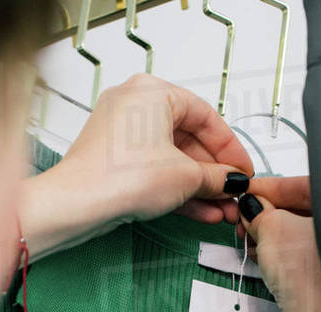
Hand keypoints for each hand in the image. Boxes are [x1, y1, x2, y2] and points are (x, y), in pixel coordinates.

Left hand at [20, 75, 253, 262]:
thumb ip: (217, 177)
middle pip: (189, 139)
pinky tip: (201, 211)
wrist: (77, 204)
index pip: (206, 117)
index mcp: (153, 91)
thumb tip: (231, 181)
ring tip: (221, 209)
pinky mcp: (114, 159)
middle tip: (233, 194)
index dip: (231, 148)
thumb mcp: (185, 177)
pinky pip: (155, 169)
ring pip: (173, 159)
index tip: (243, 170)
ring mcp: (121, 132)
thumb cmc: (119, 177)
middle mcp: (135, 104)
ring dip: (199, 187)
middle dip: (214, 174)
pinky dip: (177, 188)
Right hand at [235, 189, 320, 311]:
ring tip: (249, 238)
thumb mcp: (272, 229)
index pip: (302, 185)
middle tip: (245, 216)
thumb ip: (259, 210)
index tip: (247, 191)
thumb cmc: (308, 277)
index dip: (270, 188)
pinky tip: (262, 255)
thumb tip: (251, 205)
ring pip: (299, 233)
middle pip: (300, 209)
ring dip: (271, 233)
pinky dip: (280, 252)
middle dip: (268, 212)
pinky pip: (300, 254)